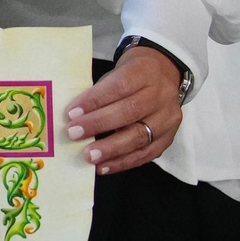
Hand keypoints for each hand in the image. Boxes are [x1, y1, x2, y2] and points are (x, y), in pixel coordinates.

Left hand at [64, 45, 182, 174]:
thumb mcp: (115, 74)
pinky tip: (103, 167)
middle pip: (130, 111)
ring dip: (111, 149)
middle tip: (74, 134)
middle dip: (99, 124)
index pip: (120, 86)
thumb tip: (72, 117)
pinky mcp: (168, 139)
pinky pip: (146, 154)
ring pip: (140, 136)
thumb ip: (98, 93)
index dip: (95, 100)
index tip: (71, 113)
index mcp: (144, 73)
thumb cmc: (130, 77)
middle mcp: (160, 96)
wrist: (163, 76)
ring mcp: (168, 119)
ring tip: (89, 157)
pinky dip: (122, 162)